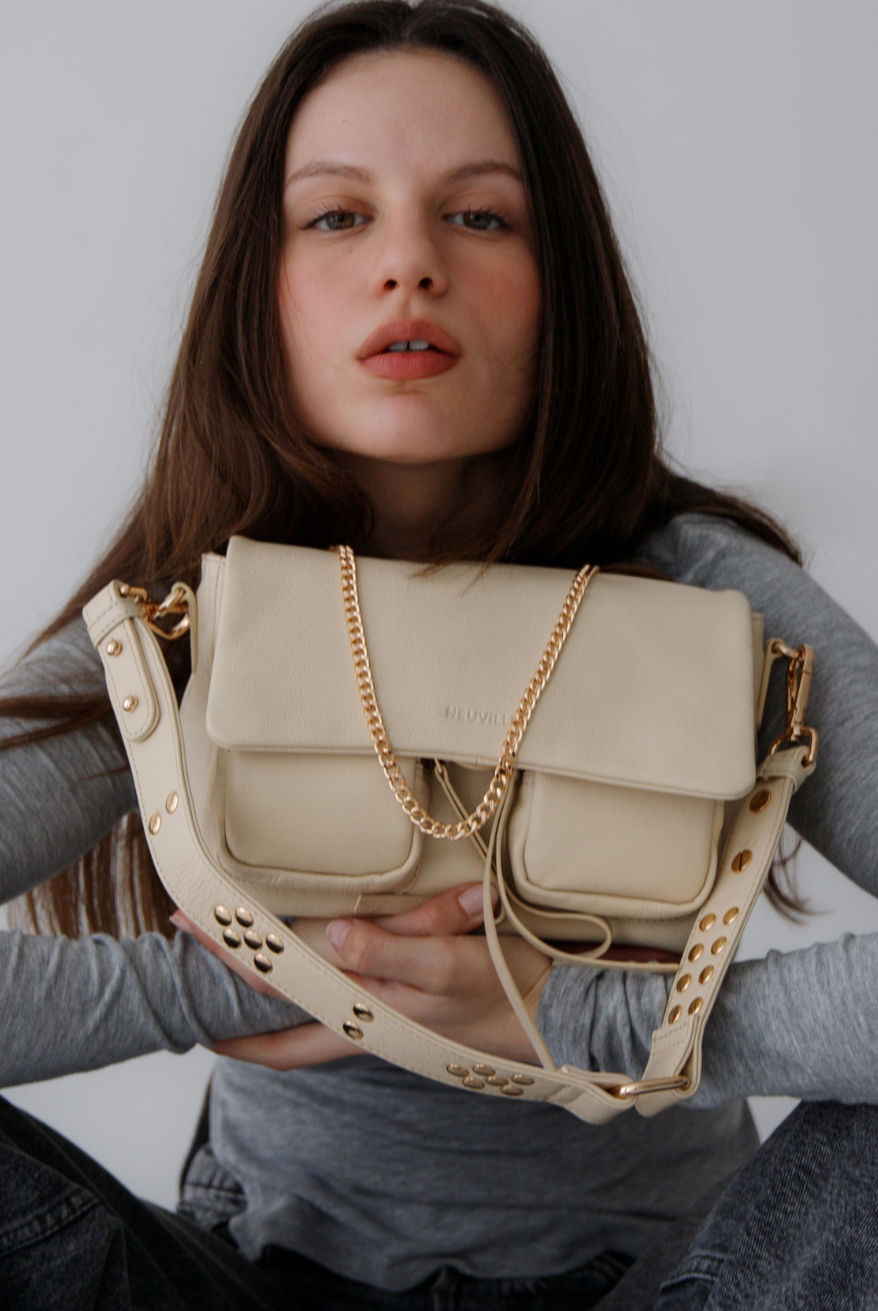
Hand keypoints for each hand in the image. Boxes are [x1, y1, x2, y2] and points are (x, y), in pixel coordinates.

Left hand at [176, 884, 550, 1070]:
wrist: (557, 1016)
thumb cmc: (505, 991)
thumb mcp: (449, 966)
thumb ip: (390, 950)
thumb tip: (331, 934)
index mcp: (365, 1006)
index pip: (279, 979)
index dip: (231, 953)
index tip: (190, 925)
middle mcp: (363, 1016)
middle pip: (275, 1010)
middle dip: (226, 996)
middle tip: (188, 956)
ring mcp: (381, 1015)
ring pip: (301, 1014)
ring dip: (258, 1003)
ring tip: (223, 977)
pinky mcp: (403, 1007)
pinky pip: (340, 1003)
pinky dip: (307, 995)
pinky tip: (301, 979)